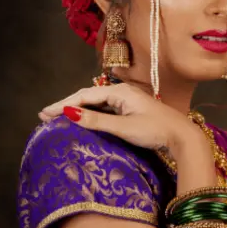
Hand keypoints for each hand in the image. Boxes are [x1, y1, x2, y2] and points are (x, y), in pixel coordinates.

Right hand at [38, 83, 201, 153]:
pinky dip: (92, 114)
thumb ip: (97, 121)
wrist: (182, 136)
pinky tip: (84, 120)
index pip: (85, 95)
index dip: (63, 104)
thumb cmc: (155, 130)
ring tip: (59, 117)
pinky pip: (106, 109)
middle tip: (46, 115)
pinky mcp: (131, 109)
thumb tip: (69, 113)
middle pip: (89, 96)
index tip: (44, 113)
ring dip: (79, 109)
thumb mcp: (124, 127)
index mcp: (120, 91)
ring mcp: (128, 100)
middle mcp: (123, 92)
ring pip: (97, 103)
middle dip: (68, 105)